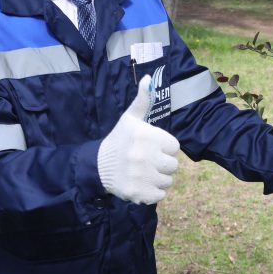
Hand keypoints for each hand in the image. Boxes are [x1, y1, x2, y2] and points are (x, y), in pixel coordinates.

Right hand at [97, 75, 180, 203]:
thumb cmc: (120, 140)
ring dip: (158, 178)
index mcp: (147, 136)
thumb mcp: (130, 118)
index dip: (164, 148)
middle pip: (173, 165)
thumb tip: (149, 78)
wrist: (97, 166)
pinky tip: (141, 183)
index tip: (151, 147)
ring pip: (168, 181)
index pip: (174, 147)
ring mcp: (142, 176)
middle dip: (162, 164)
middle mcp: (145, 156)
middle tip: (146, 161)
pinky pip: (160, 195)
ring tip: (143, 172)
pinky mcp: (139, 193)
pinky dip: (153, 191)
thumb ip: (143, 99)